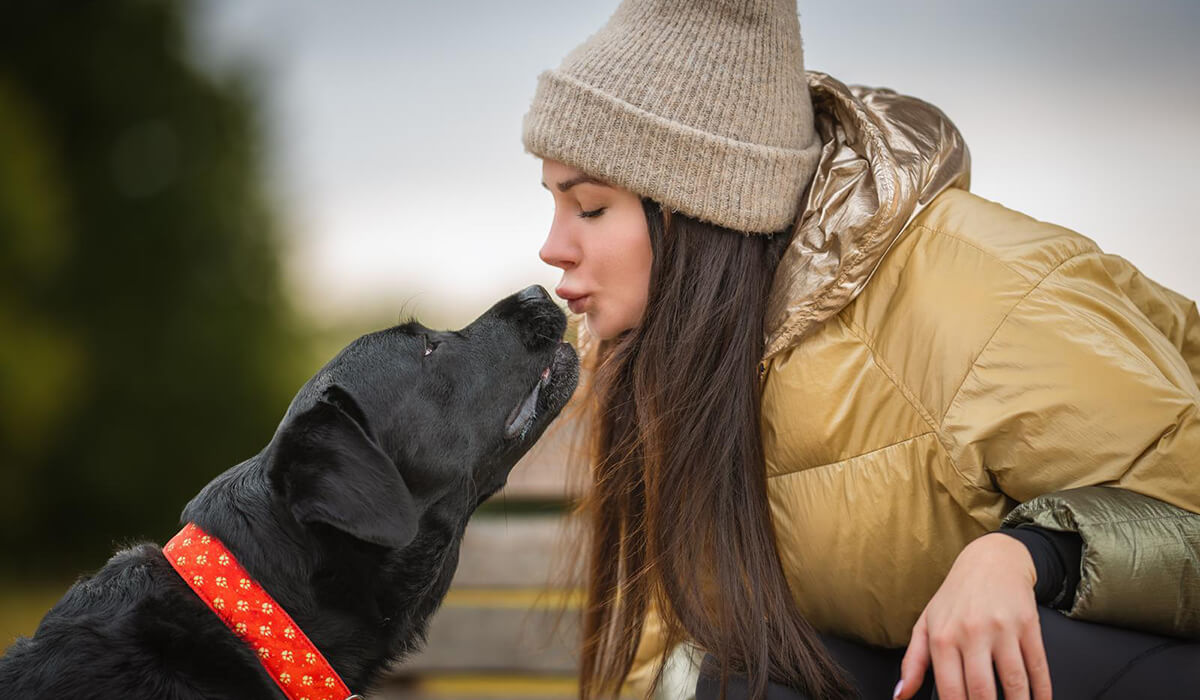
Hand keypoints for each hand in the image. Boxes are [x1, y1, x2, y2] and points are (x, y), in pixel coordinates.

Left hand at [895, 533, 1051, 699]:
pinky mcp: (1028, 625)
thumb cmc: (955, 598)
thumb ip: (912, 662)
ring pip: (1014, 684)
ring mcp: (1002, 629)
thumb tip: (901, 695)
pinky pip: (1038, 667)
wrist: (991, 560)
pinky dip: (1042, 692)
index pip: (950, 690)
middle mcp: (971, 633)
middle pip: (982, 691)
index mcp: (942, 637)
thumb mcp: (926, 624)